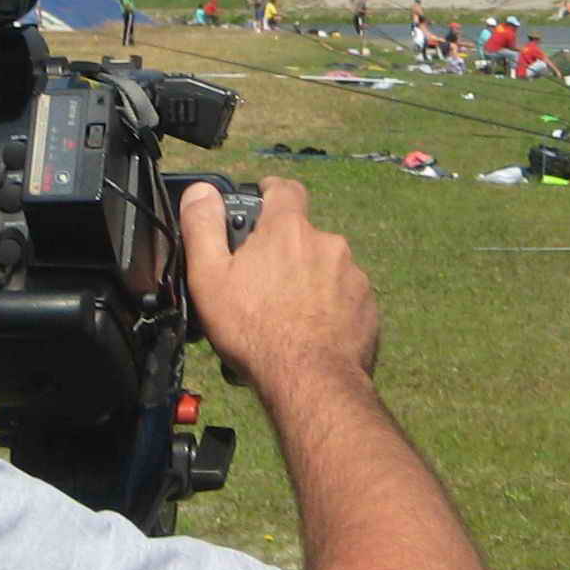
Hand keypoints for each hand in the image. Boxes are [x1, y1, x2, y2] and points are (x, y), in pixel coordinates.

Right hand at [178, 178, 378, 396]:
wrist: (310, 380)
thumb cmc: (253, 330)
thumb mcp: (209, 277)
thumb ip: (203, 227)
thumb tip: (201, 190)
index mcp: (288, 230)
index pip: (284, 189)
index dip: (270, 191)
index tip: (262, 200)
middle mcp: (327, 244)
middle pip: (303, 236)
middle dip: (285, 251)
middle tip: (262, 283)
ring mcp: (353, 276)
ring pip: (325, 268)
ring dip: (309, 281)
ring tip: (287, 315)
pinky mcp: (368, 306)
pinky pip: (345, 298)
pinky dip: (330, 307)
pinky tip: (312, 332)